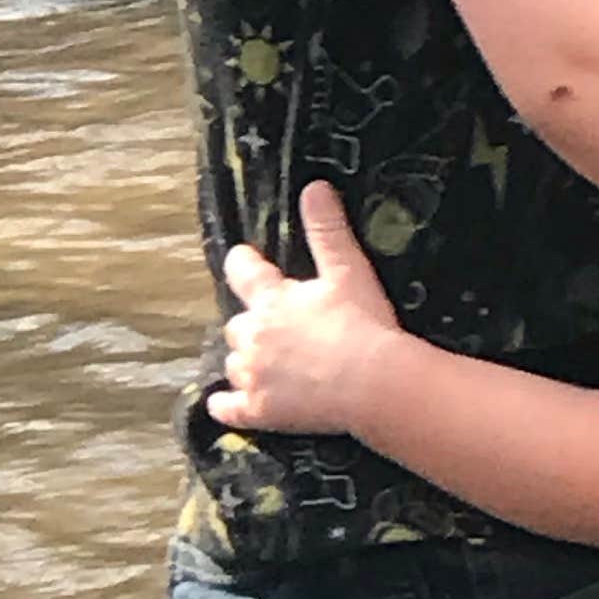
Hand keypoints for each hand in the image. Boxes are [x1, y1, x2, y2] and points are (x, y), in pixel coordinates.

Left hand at [214, 181, 400, 436]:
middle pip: (238, 325)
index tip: (243, 260)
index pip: (243, 272)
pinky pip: (228, 408)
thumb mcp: (348, 271)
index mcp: (272, 299)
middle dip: (252, 323)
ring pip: (234, 363)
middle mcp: (253, 336)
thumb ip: (327, 230)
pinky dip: (224, 405)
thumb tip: (314, 187)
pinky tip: (224, 404)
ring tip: (265, 364)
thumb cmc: (364, 324)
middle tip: (276, 327)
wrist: (375, 383)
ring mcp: (253, 376)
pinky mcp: (260, 411)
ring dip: (245, 360)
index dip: (242, 264)